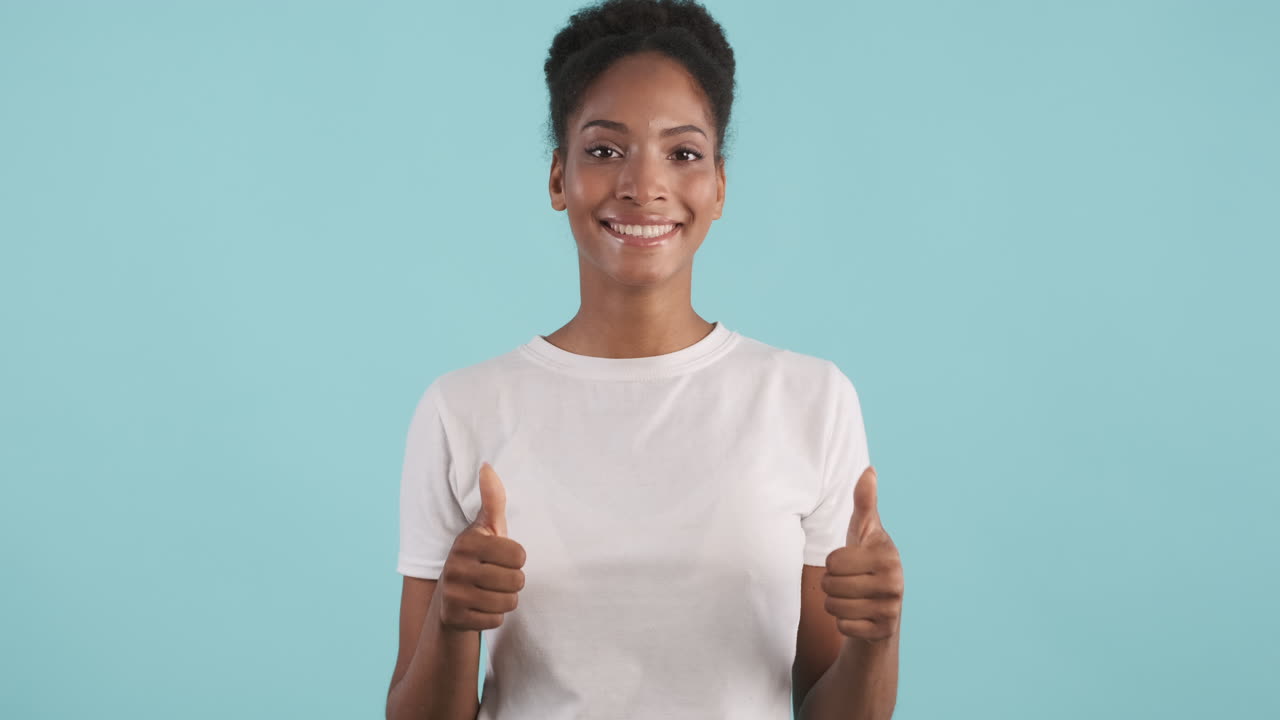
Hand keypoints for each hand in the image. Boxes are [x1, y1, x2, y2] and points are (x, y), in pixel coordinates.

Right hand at [436, 462, 526, 631]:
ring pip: (509, 602)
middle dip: (513, 582)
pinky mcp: (454, 618)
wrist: (451, 601)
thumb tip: (487, 465)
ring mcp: (453, 593)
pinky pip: (497, 620)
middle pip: (517, 580)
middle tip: (496, 579)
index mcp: (468, 541)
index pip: (520, 554)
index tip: (500, 558)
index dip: (516, 559)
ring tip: (489, 593)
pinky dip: (493, 617)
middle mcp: (456, 565)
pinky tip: (479, 609)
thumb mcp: (487, 529)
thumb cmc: (479, 559)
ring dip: (505, 601)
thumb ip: (493, 500)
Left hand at [822, 466, 903, 643]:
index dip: (833, 562)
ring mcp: (891, 609)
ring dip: (835, 603)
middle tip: (849, 582)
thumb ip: (864, 502)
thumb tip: (869, 470)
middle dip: (831, 584)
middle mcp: (894, 581)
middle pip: (830, 585)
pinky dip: (844, 622)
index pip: (832, 561)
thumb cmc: (866, 560)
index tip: (850, 562)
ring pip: (833, 607)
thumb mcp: (864, 530)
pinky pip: (842, 627)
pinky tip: (859, 615)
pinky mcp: (883, 632)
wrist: (882, 603)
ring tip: (852, 597)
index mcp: (887, 554)